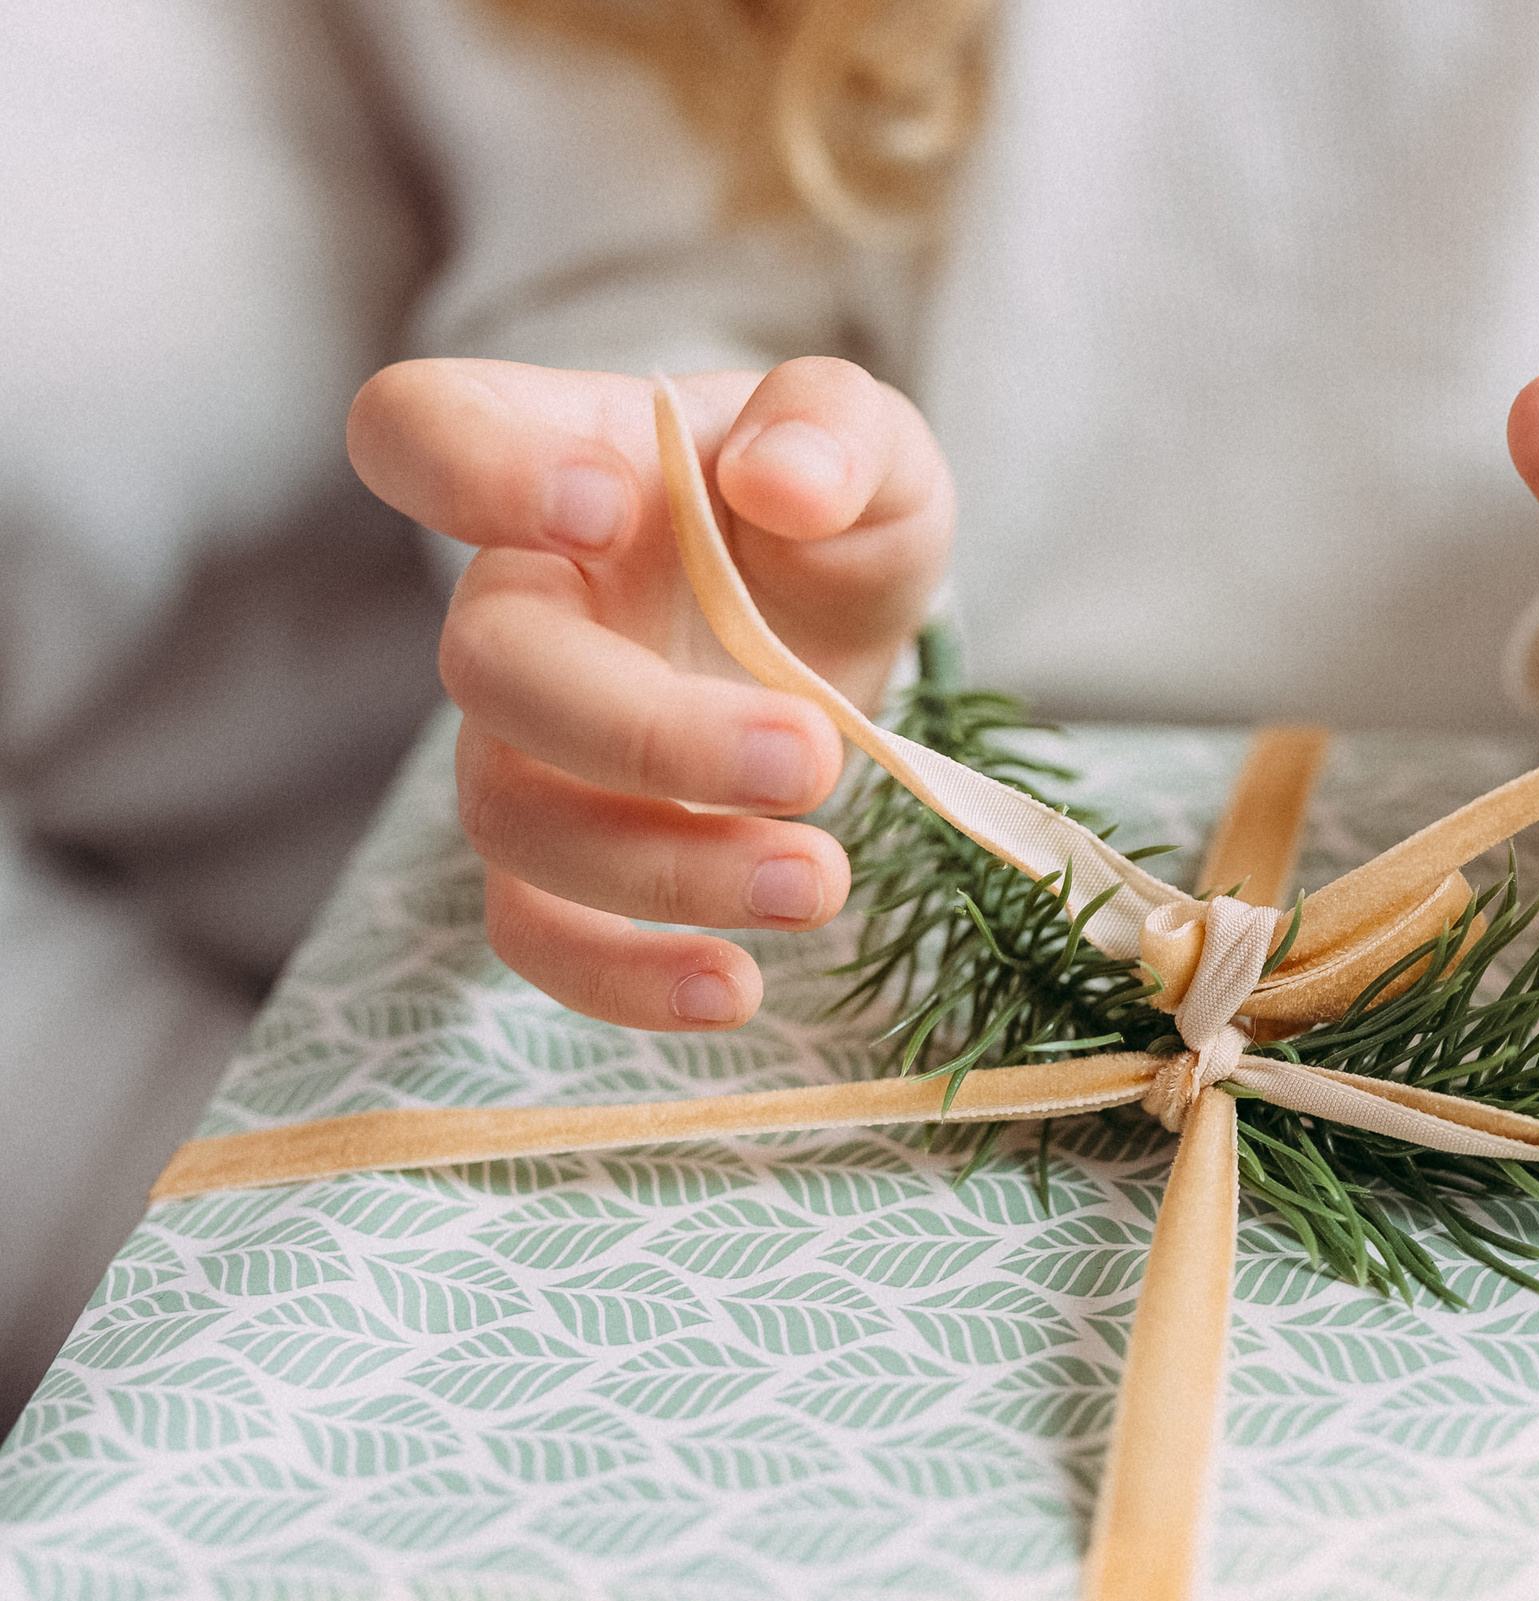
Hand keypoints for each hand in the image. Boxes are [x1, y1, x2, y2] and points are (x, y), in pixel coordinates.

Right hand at [348, 357, 951, 1028]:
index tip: (607, 505)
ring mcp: (529, 740)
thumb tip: (784, 479)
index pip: (422, 428)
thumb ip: (835, 427)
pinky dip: (623, 981)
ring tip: (817, 882)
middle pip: (491, 669)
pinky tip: (737, 991)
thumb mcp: (872, 445)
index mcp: (566, 460)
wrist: (839, 618)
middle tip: (811, 756)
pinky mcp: (569, 855)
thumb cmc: (827, 506)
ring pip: (513, 819)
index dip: (471, 469)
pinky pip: (536, 933)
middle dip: (648, 732)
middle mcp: (521, 603)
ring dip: (665, 871)